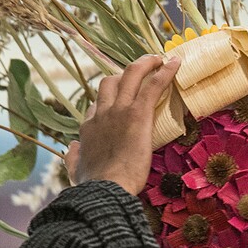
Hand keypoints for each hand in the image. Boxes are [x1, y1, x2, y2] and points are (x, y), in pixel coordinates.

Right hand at [64, 54, 179, 195]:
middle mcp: (102, 113)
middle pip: (110, 82)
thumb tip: (72, 148)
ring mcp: (119, 111)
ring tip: (157, 59)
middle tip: (141, 71)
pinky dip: (165, 71)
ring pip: (130, 74)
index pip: (96, 105)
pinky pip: (153, 85)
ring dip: (145, 63)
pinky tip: (175, 63)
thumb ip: (73, 158)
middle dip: (125, 74)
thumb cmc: (93, 186)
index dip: (108, 100)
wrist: (105, 189)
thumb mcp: (75, 170)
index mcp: (89, 128)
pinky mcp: (138, 113)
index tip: (119, 101)